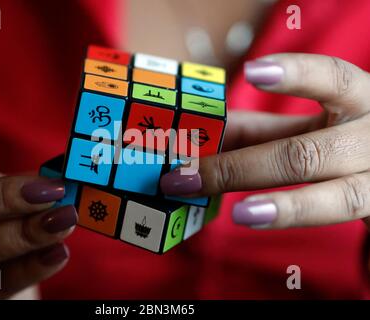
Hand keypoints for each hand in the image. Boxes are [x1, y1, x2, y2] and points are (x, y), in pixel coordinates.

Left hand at [161, 53, 369, 230]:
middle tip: (185, 177)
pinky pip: (343, 217)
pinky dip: (299, 218)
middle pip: (307, 153)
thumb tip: (202, 138)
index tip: (253, 72)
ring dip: (285, 206)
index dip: (296, 75)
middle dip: (241, 167)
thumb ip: (260, 132)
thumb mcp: (308, 128)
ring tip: (240, 215)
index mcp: (358, 101)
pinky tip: (259, 218)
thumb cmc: (342, 142)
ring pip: (340, 197)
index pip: (335, 80)